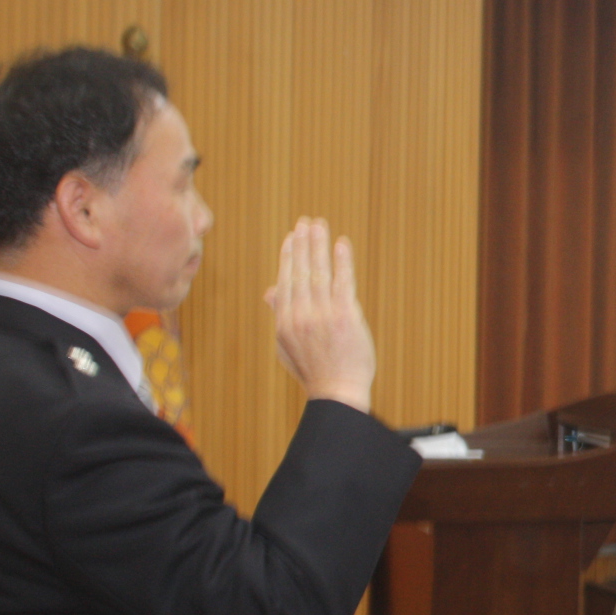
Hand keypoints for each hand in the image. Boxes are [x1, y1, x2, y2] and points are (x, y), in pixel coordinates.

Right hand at [262, 218, 375, 412]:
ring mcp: (323, 315)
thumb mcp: (286, 346)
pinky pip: (343, 283)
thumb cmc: (314, 370)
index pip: (286, 281)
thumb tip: (270, 291)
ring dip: (319, 246)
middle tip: (306, 221)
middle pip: (300, 272)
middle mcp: (300, 315)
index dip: (289, 257)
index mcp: (284, 322)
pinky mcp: (346, 317)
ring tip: (319, 225)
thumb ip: (280, 316)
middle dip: (302, 244)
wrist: (337, 393)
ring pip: (319, 273)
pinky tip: (342, 244)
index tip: (291, 237)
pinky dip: (342, 262)